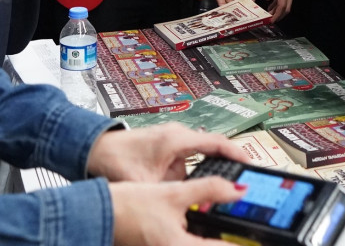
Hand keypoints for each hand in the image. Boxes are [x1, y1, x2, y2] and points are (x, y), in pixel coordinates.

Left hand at [87, 123, 250, 182]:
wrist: (93, 149)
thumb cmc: (115, 157)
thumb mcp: (145, 183)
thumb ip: (169, 193)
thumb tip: (185, 209)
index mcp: (177, 139)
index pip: (217, 142)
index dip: (238, 153)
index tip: (252, 164)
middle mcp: (178, 136)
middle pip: (212, 150)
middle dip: (223, 167)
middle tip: (237, 183)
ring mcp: (172, 141)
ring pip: (196, 159)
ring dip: (199, 174)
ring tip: (203, 189)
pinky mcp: (166, 149)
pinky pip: (185, 162)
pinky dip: (187, 174)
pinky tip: (180, 187)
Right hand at [111, 177, 245, 245]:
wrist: (99, 212)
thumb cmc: (129, 206)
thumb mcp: (174, 192)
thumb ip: (209, 190)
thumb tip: (238, 190)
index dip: (241, 243)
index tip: (259, 239)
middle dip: (228, 240)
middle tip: (245, 232)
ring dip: (212, 238)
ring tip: (230, 229)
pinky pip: (186, 244)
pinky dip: (199, 236)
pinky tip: (203, 226)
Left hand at [265, 0, 301, 20]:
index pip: (281, 6)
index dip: (277, 15)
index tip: (271, 21)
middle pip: (286, 8)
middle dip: (278, 16)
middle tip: (270, 20)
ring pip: (286, 4)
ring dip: (278, 10)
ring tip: (269, 13)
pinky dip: (279, 3)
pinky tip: (272, 4)